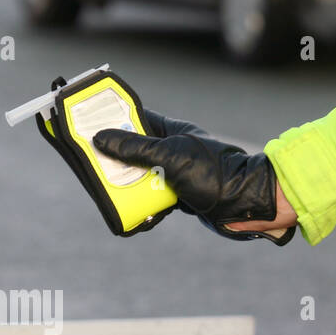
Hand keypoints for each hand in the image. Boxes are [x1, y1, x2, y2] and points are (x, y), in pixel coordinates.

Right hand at [94, 109, 295, 244]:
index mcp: (170, 131)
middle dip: (113, 163)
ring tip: (118, 199)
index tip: (86, 124)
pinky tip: (141, 217)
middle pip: (130, 152)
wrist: (248, 204)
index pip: (133, 117)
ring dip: (128, 190)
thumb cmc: (216, 173)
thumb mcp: (171, 156)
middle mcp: (170, 150)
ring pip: (138, 179)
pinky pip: (152, 201)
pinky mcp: (178, 196)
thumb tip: (100, 137)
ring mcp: (174, 174)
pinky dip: (144, 210)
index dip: (109, 119)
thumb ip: (135, 148)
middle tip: (96, 171)